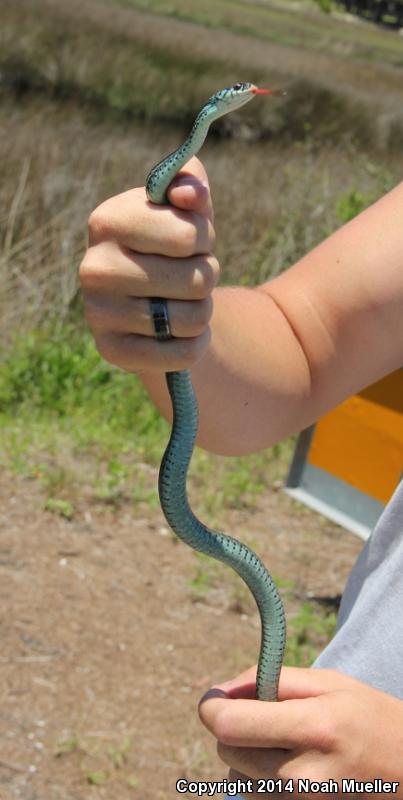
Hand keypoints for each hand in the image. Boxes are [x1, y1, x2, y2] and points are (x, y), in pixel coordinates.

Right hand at [79, 157, 217, 372]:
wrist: (149, 300)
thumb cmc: (171, 245)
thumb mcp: (185, 209)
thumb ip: (191, 184)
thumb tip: (189, 194)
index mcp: (107, 221)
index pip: (188, 235)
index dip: (204, 238)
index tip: (192, 240)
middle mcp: (94, 267)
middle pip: (197, 279)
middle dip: (206, 276)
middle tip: (188, 273)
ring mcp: (98, 313)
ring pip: (195, 318)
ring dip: (202, 310)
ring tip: (182, 301)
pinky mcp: (112, 350)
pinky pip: (185, 353)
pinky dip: (196, 343)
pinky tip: (178, 331)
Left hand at [199, 666, 402, 797]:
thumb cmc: (370, 718)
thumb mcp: (331, 683)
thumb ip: (274, 680)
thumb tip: (222, 690)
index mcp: (314, 729)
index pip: (229, 725)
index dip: (212, 707)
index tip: (215, 699)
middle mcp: (303, 777)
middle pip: (227, 750)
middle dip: (235, 728)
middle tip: (268, 718)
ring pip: (237, 776)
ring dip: (249, 757)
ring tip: (288, 746)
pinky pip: (256, 797)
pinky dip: (263, 780)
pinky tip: (293, 768)